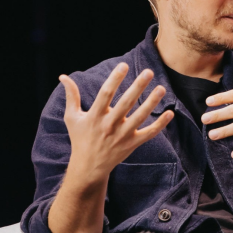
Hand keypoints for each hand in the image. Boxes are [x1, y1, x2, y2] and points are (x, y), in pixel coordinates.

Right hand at [58, 63, 173, 180]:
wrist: (89, 166)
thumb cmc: (80, 138)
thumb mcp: (72, 117)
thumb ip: (71, 96)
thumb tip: (63, 76)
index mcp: (95, 116)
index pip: (106, 94)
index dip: (114, 79)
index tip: (124, 65)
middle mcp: (109, 125)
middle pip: (126, 103)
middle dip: (138, 87)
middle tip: (149, 72)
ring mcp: (122, 135)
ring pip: (140, 117)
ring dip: (151, 103)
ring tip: (162, 88)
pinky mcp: (132, 144)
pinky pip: (149, 133)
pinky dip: (160, 124)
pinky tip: (170, 113)